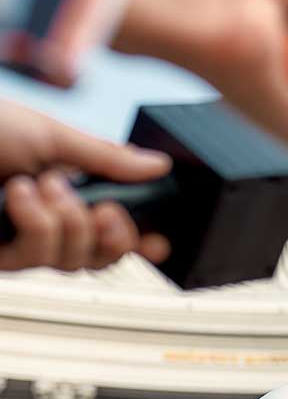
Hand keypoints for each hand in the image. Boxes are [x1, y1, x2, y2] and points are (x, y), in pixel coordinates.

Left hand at [0, 101, 172, 271]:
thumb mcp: (54, 135)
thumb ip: (108, 157)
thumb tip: (157, 165)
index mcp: (66, 193)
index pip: (114, 231)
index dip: (141, 242)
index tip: (158, 241)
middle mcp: (46, 222)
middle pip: (102, 258)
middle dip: (114, 236)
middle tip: (104, 209)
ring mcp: (19, 241)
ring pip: (74, 262)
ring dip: (67, 222)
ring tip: (41, 185)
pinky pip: (37, 258)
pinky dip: (36, 224)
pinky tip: (18, 196)